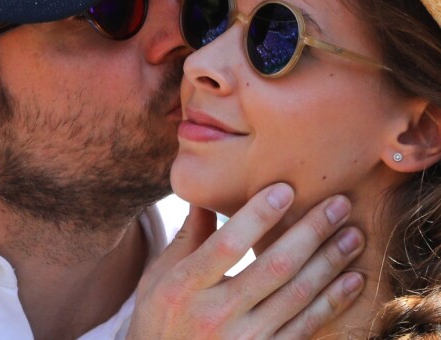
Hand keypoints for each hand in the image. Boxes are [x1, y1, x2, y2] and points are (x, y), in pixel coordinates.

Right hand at [127, 183, 363, 338]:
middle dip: (310, 232)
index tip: (286, 188)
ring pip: (297, 296)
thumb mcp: (161, 273)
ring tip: (354, 234)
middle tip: (338, 203)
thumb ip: (189, 234)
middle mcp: (216, 315)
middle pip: (273, 267)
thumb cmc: (159, 314)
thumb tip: (207, 193)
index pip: (228, 244)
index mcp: (186, 285)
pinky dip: (332, 302)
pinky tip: (352, 279)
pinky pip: (306, 328)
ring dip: (330, 262)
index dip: (259, 216)